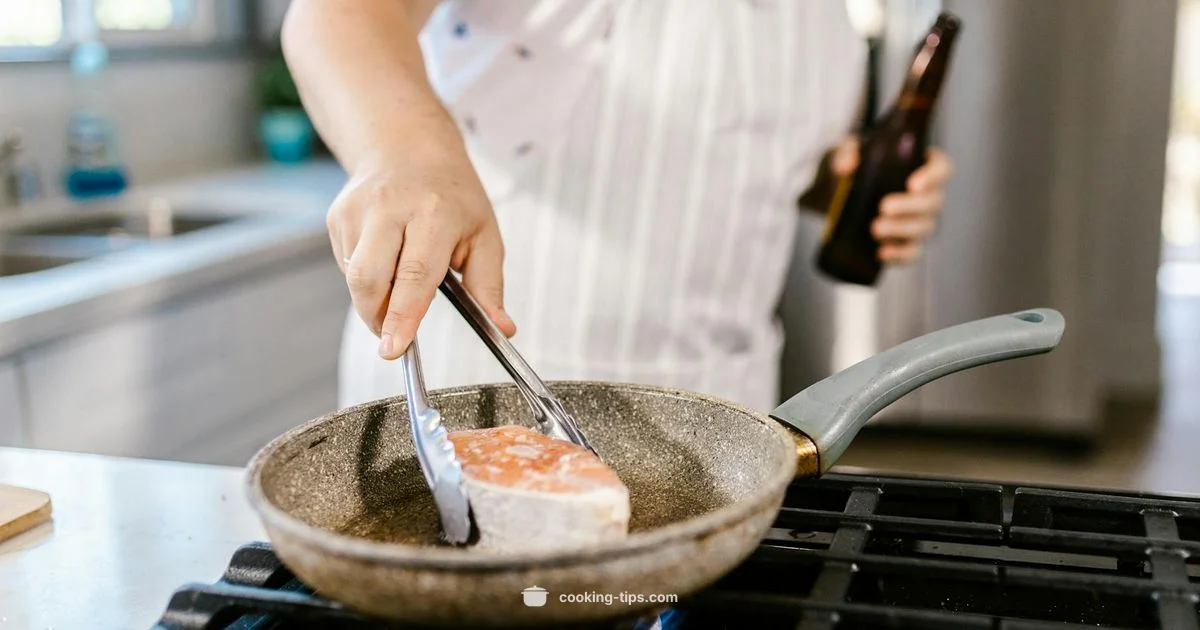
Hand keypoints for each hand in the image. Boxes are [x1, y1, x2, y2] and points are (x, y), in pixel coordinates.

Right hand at [328, 152, 515, 359]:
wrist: (407, 146)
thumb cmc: (453, 195)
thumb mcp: (484, 234)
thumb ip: (490, 286)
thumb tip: (502, 329)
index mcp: (434, 212)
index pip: (415, 274)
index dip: (402, 316)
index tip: (395, 348)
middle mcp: (390, 207)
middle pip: (370, 279)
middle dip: (378, 318)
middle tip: (395, 336)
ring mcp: (357, 209)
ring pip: (354, 277)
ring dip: (373, 298)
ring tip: (400, 283)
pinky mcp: (337, 216)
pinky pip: (346, 265)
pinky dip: (365, 277)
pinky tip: (385, 258)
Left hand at [831, 137, 953, 262]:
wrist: (839, 196)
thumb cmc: (854, 167)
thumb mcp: (847, 153)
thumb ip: (846, 152)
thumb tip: (847, 166)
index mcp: (921, 165)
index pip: (942, 168)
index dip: (933, 176)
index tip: (913, 185)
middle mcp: (927, 193)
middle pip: (933, 202)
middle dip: (910, 207)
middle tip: (884, 207)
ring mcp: (920, 220)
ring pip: (924, 228)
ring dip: (901, 230)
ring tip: (875, 229)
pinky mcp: (907, 242)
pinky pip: (912, 252)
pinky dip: (900, 255)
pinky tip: (882, 253)